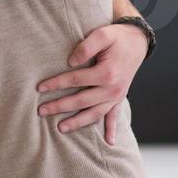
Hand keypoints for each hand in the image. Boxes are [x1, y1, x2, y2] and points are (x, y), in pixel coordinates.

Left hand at [36, 23, 148, 143]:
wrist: (137, 42)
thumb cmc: (116, 37)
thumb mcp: (101, 35)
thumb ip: (85, 48)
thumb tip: (70, 63)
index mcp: (106, 73)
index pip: (75, 80)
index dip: (56, 84)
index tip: (39, 88)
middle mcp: (113, 89)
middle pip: (81, 101)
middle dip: (60, 107)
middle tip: (41, 111)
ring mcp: (117, 96)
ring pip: (95, 114)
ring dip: (78, 122)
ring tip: (60, 128)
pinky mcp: (120, 98)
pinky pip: (115, 116)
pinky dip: (112, 129)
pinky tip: (109, 142)